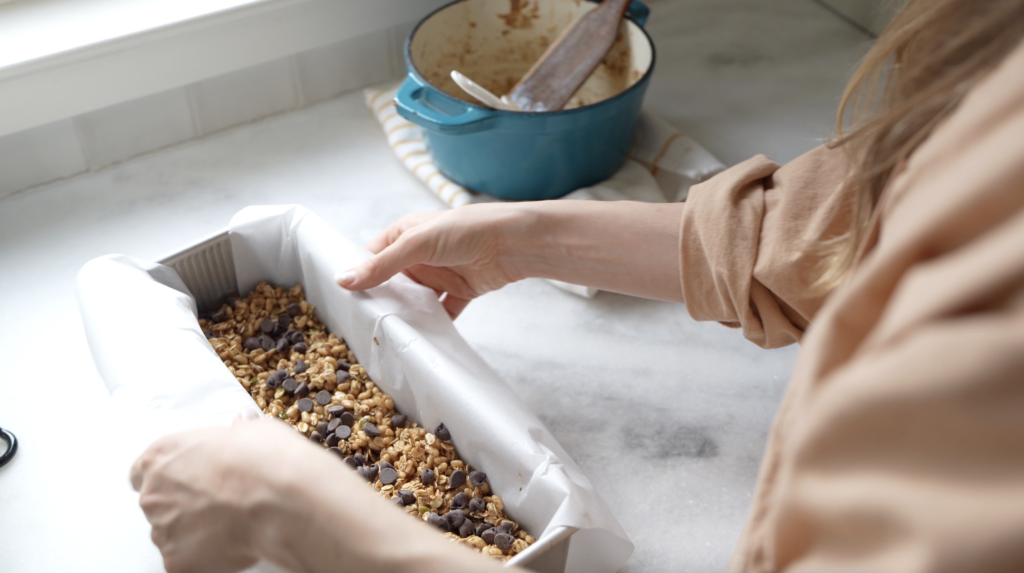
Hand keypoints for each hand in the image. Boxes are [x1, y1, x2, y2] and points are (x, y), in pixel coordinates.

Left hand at [130, 419, 309, 572]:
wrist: (276, 498)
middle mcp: (153, 492)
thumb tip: (243, 424)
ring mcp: (162, 529)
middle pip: (158, 504)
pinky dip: (204, 557)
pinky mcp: (176, 561)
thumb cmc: (262, 460)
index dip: (168, 477)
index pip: (142, 472)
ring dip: (193, 532)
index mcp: (162, 455)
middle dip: (182, 505)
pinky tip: (231, 543)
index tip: (186, 480)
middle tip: (218, 503)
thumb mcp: (251, 430)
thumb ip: (236, 433)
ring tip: (230, 524)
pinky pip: (186, 561)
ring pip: (172, 534)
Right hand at [337, 201, 684, 309]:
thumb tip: (344, 280)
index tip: (342, 302)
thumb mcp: (417, 244)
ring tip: (389, 338)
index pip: (372, 257)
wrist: (514, 243)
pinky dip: (434, 326)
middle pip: (393, 282)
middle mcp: (420, 255)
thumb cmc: (466, 230)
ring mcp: (440, 275)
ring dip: (407, 316)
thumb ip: (382, 265)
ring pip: (416, 301)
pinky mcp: (459, 293)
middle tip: (362, 327)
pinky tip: (422, 341)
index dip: (359, 276)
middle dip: (381, 301)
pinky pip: (441, 313)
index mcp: (404, 234)